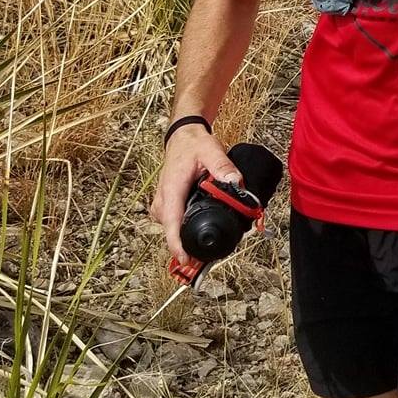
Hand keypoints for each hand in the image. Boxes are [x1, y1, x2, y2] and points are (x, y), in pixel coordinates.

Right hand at [151, 125, 241, 265]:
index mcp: (171, 190)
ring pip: (173, 228)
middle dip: (189, 241)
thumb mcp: (211, 151)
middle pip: (173, 231)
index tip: (186, 260)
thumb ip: (224, 167)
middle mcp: (162, 201)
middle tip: (211, 246)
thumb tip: (236, 182)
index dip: (178, 245)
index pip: (171, 224)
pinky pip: (174, 223)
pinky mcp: (166, 206)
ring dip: (188, 233)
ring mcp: (162, 205)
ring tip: (209, 231)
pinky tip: (200, 222)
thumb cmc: (193, 145)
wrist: (182, 137)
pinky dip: (185, 225)